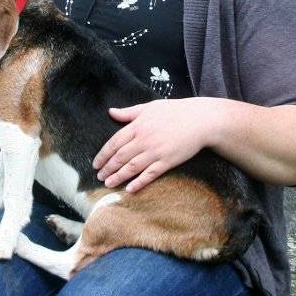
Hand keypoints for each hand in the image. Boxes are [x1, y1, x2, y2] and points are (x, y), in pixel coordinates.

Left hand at [93, 98, 224, 192]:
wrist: (199, 120)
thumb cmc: (174, 111)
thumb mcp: (149, 107)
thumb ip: (129, 112)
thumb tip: (110, 112)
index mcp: (138, 125)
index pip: (115, 142)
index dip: (103, 154)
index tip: (96, 163)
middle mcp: (144, 139)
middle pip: (121, 157)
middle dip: (108, 168)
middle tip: (99, 177)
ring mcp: (155, 151)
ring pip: (132, 167)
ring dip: (118, 177)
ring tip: (108, 184)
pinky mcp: (167, 161)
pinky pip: (150, 174)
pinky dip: (139, 182)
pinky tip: (130, 189)